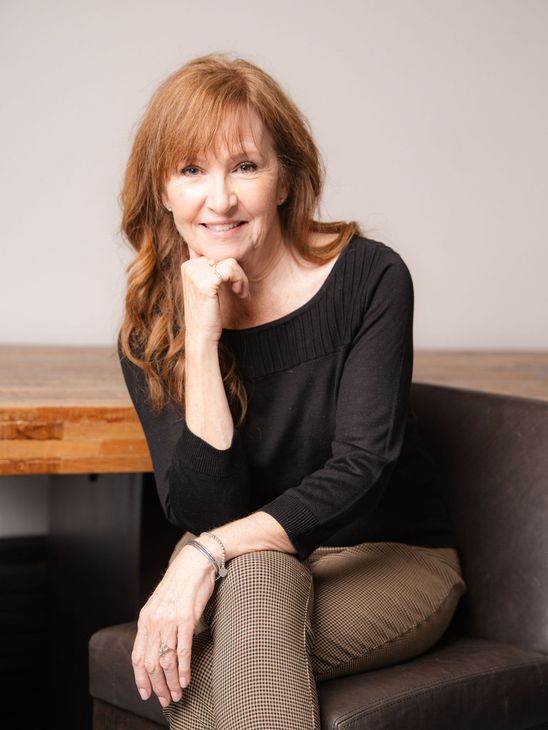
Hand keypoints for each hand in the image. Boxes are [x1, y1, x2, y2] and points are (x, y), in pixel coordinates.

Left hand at [131, 545, 216, 707]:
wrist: (194, 563)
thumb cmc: (180, 584)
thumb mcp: (160, 604)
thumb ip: (156, 624)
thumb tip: (155, 647)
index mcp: (145, 619)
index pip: (138, 656)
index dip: (140, 678)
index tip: (145, 693)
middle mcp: (154, 621)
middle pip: (151, 662)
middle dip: (157, 685)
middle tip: (164, 700)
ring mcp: (170, 620)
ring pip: (166, 660)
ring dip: (171, 682)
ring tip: (176, 694)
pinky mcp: (187, 618)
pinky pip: (182, 649)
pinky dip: (183, 668)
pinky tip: (185, 679)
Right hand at [181, 251, 249, 344]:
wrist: (201, 335)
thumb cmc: (206, 314)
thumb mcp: (205, 287)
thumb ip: (210, 270)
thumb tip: (225, 252)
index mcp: (188, 265)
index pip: (216, 254)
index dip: (229, 268)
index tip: (234, 285)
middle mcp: (189, 266)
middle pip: (224, 256)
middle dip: (237, 273)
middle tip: (241, 291)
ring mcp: (196, 274)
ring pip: (231, 262)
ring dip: (241, 278)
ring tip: (241, 293)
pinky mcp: (206, 282)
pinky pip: (232, 270)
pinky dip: (241, 281)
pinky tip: (240, 294)